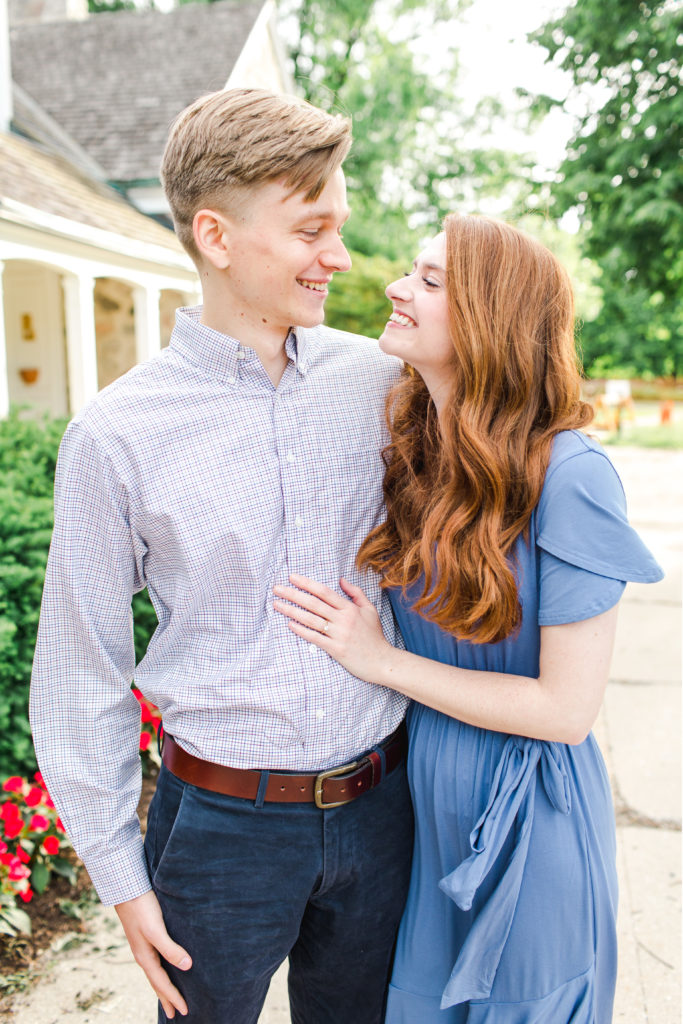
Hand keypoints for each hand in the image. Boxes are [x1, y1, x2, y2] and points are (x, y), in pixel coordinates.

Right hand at [115, 890, 191, 1017]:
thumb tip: (187, 966)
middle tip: (175, 1015)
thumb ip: (170, 948)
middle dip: (166, 998)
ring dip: (163, 987)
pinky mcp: (145, 937)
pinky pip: (155, 961)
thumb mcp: (156, 930)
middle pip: (156, 983)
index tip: (185, 1011)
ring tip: (170, 997)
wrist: (126, 889)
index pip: (162, 984)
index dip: (174, 998)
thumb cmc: (142, 908)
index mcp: (145, 957)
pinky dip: (161, 971)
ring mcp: (143, 947)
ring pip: (155, 973)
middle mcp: (143, 955)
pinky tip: (165, 967)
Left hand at [273, 573, 394, 683]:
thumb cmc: (375, 636)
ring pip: (311, 619)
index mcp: (350, 608)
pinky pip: (315, 638)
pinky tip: (290, 624)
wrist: (382, 661)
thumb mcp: (370, 610)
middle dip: (293, 594)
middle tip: (277, 588)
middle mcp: (343, 619)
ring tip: (277, 604)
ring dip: (292, 611)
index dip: (307, 583)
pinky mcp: (336, 649)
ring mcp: (339, 635)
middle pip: (313, 603)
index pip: (324, 592)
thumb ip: (356, 593)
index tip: (292, 577)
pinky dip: (301, 630)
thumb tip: (341, 579)